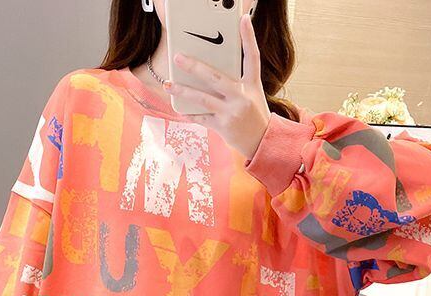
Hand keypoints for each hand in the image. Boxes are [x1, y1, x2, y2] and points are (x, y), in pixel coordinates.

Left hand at [165, 11, 270, 160]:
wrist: (261, 141)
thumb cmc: (253, 114)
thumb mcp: (252, 93)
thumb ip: (236, 81)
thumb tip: (210, 70)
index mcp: (252, 85)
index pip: (252, 56)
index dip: (249, 37)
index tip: (243, 19)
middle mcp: (242, 97)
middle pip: (215, 78)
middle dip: (195, 67)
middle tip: (178, 58)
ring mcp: (231, 113)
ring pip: (203, 99)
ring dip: (183, 91)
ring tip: (169, 84)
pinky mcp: (223, 126)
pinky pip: (201, 117)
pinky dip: (190, 113)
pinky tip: (179, 107)